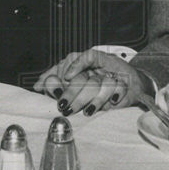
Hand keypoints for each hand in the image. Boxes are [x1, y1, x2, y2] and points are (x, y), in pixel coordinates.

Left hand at [33, 49, 147, 115]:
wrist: (131, 85)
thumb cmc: (99, 83)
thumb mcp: (76, 81)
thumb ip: (55, 81)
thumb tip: (36, 86)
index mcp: (89, 60)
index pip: (80, 57)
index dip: (73, 65)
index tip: (65, 77)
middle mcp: (101, 65)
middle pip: (87, 76)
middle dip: (74, 93)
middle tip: (64, 107)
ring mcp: (114, 73)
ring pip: (102, 83)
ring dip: (95, 99)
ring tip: (87, 112)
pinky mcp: (127, 83)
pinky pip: (121, 87)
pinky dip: (115, 94)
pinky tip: (110, 104)